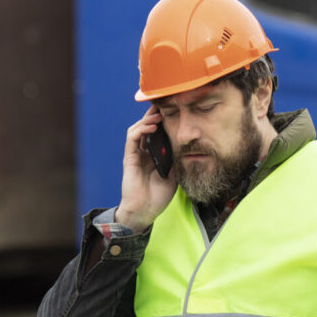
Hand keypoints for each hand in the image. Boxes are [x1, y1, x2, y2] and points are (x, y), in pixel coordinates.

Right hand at [115, 107, 177, 231]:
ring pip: (138, 130)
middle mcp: (143, 153)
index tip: (175, 112)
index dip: (164, 122)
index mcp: (154, 156)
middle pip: (147, 128)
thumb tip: (187, 146)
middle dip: (155, 116)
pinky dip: (141, 130)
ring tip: (159, 115)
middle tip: (166, 105)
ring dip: (147, 120)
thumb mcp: (174, 175)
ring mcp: (135, 155)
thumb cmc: (158, 196)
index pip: (158, 134)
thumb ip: (177, 160)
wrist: (145, 211)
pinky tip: (152, 127)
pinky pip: (132, 139)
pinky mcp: (129, 158)